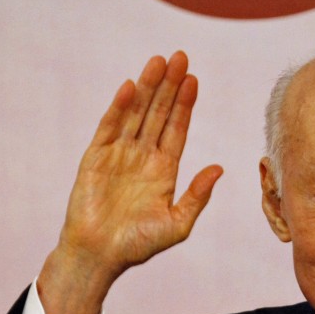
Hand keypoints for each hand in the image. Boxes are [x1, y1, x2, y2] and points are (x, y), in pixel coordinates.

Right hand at [38, 52, 222, 313]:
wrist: (99, 257)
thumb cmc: (137, 245)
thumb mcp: (177, 224)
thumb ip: (197, 196)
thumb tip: (219, 167)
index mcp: (164, 169)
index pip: (177, 128)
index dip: (186, 103)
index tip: (195, 79)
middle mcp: (142, 156)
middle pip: (159, 112)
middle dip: (170, 85)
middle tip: (180, 56)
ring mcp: (118, 154)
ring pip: (136, 113)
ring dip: (147, 88)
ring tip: (159, 61)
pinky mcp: (95, 158)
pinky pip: (109, 127)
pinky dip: (119, 107)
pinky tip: (131, 87)